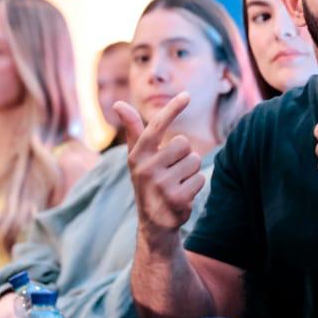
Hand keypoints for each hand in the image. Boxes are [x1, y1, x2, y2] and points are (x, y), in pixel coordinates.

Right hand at [115, 94, 205, 234]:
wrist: (153, 223)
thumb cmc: (147, 181)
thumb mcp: (137, 157)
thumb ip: (133, 130)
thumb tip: (117, 104)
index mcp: (137, 156)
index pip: (155, 127)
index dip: (171, 110)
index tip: (187, 95)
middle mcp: (147, 169)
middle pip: (184, 144)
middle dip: (183, 154)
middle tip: (172, 169)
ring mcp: (162, 186)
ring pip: (194, 160)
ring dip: (190, 170)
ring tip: (177, 182)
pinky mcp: (177, 199)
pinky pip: (200, 178)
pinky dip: (195, 185)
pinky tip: (183, 194)